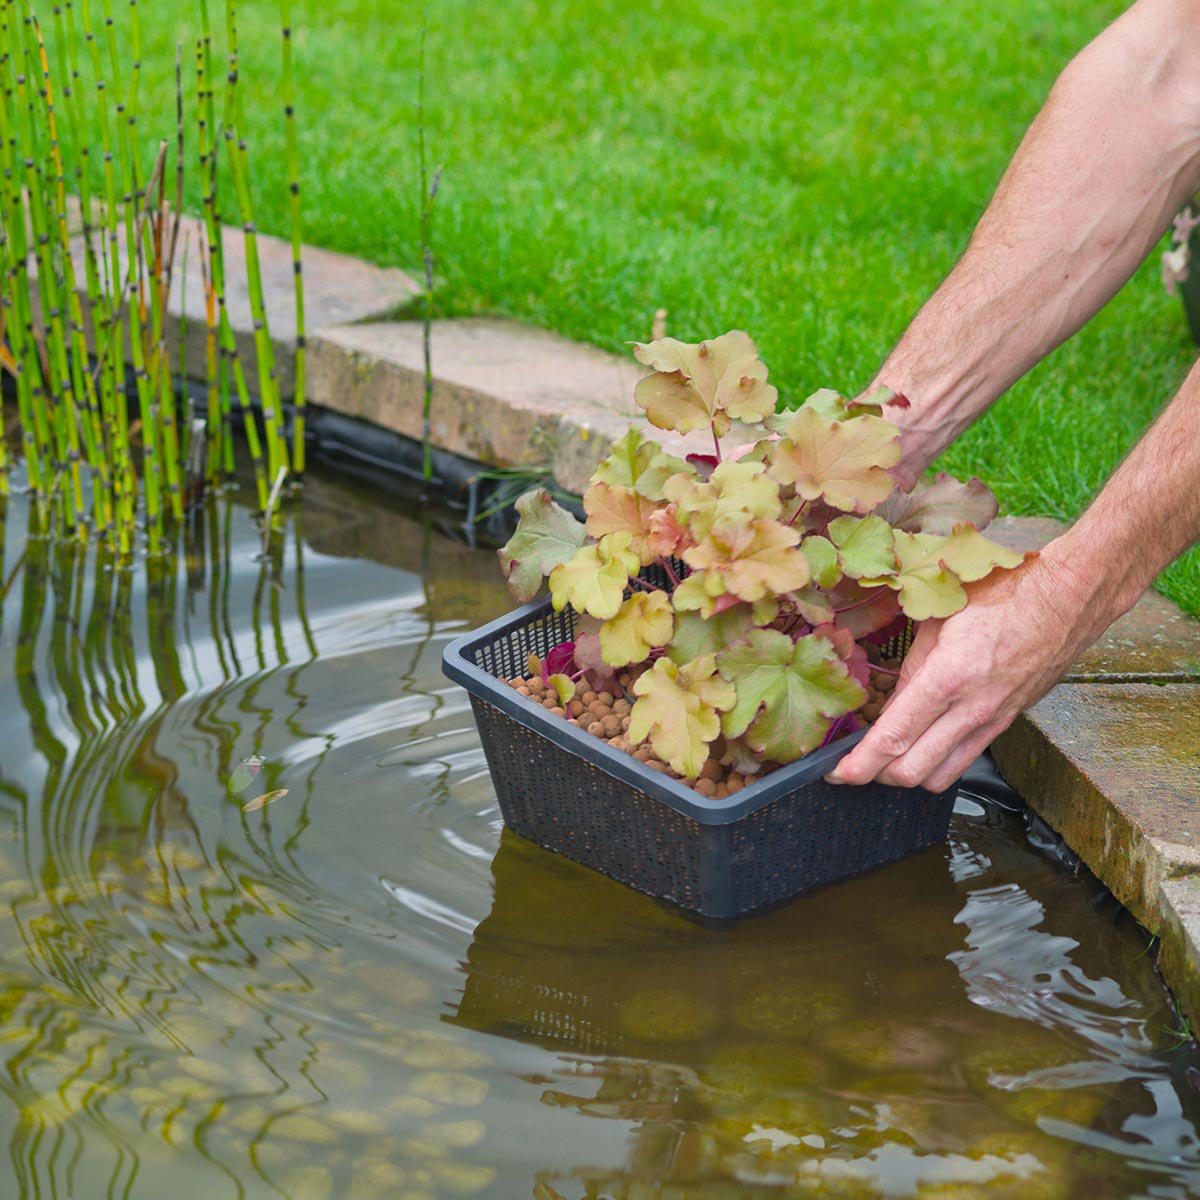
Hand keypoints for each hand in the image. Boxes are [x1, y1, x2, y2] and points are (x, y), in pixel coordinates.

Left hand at [827, 543, 1101, 792]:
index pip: (893, 738)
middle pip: (911, 772)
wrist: (1070, 597)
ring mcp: (992, 721)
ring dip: (906, 776)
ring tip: (882, 759)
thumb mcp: (939, 619)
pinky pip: (964, 760)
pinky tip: (921, 747)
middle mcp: (971, 710)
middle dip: (874, 775)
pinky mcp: (1007, 723)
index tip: (834, 773)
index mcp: (948, 678)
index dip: (858, 764)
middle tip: (851, 764)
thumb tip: (887, 706)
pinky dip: (936, 765)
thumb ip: (910, 668)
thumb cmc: (1003, 593)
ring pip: (939, 777)